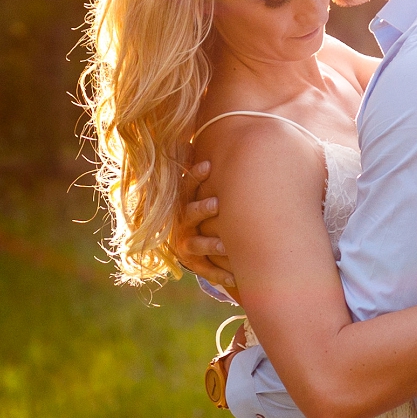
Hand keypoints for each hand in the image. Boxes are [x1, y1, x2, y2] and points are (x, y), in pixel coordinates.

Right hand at [175, 160, 234, 296]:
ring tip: (224, 244)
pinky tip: (235, 276)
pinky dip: (219, 273)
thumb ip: (195, 171)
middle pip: (189, 214)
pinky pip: (206, 270)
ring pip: (195, 244)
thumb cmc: (200, 208)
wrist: (187, 243)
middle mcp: (181, 224)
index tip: (208, 166)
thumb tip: (189, 140)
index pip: (185, 187)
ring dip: (209, 243)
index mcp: (182, 203)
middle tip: (216, 203)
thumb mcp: (195, 190)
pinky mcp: (194, 264)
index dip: (195, 177)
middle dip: (201, 209)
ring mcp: (186, 244)